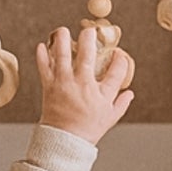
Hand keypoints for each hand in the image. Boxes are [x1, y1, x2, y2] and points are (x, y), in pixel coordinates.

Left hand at [37, 26, 133, 143]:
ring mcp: (64, 83)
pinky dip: (42, 56)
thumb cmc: (87, 130)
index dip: (120, 59)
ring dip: (62, 40)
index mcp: (101, 93)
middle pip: (88, 55)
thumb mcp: (110, 118)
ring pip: (63, 56)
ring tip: (63, 30)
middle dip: (89, 39)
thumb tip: (130, 92)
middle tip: (90, 30)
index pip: (116, 71)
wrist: (64, 140)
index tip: (118, 53)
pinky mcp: (49, 86)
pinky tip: (41, 46)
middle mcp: (83, 84)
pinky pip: (44, 67)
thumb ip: (121, 103)